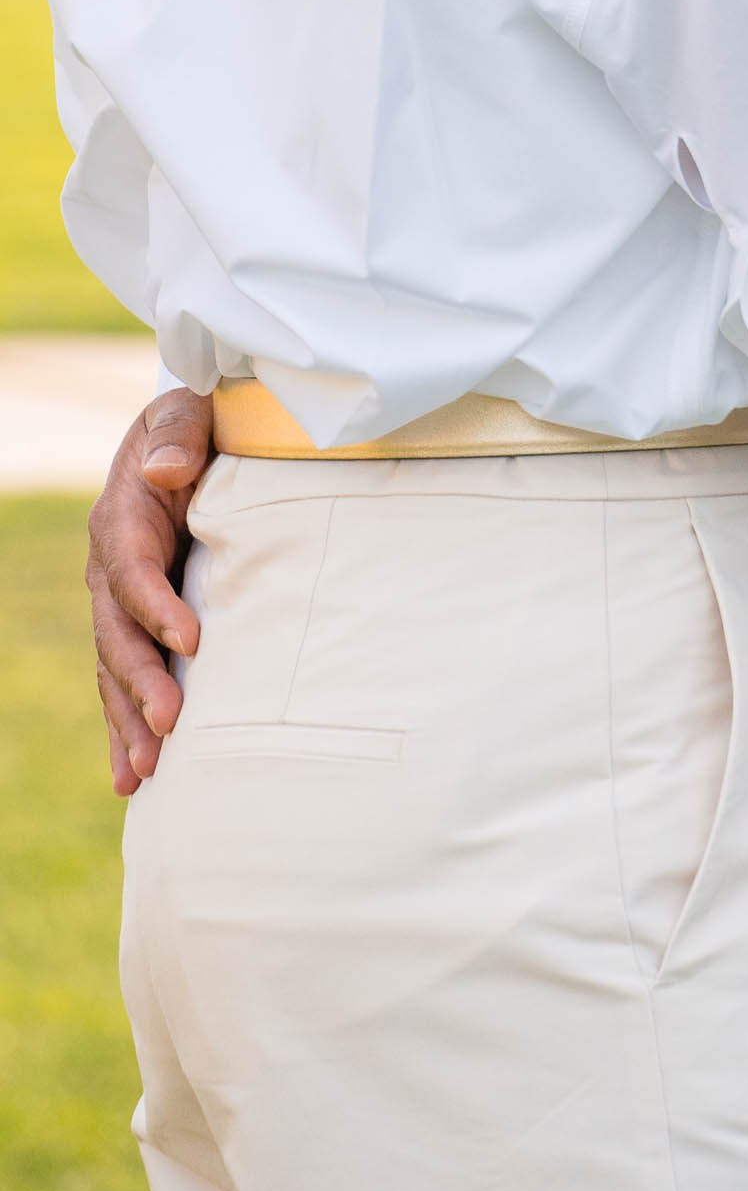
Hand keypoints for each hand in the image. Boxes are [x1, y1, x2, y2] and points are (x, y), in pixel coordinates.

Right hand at [86, 389, 213, 794]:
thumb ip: (177, 434)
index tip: (192, 641)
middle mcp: (110, 570)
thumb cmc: (193, 423)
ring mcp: (119, 605)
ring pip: (116, 670)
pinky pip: (124, 681)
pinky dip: (126, 729)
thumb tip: (167, 470)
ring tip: (147, 772)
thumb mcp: (185, 411)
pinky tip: (135, 779)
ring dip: (129, 721)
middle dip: (141, 682)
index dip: (156, 607)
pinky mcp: (138, 626)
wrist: (183, 441)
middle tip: (170, 725)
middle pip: (117, 634)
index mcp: (122, 520)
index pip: (132, 571)